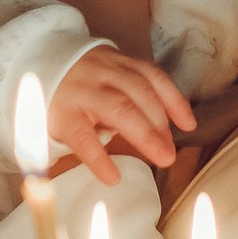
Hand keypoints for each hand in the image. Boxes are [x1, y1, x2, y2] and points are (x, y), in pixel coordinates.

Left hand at [46, 43, 195, 185]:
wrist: (52, 59)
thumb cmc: (58, 104)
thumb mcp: (52, 130)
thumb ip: (71, 151)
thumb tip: (88, 179)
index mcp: (65, 108)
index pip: (79, 135)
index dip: (98, 158)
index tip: (113, 178)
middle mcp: (87, 86)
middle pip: (118, 109)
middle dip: (145, 134)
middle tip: (165, 158)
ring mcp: (109, 70)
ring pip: (141, 89)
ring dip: (162, 118)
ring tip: (173, 145)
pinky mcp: (127, 61)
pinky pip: (155, 76)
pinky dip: (174, 98)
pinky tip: (186, 120)